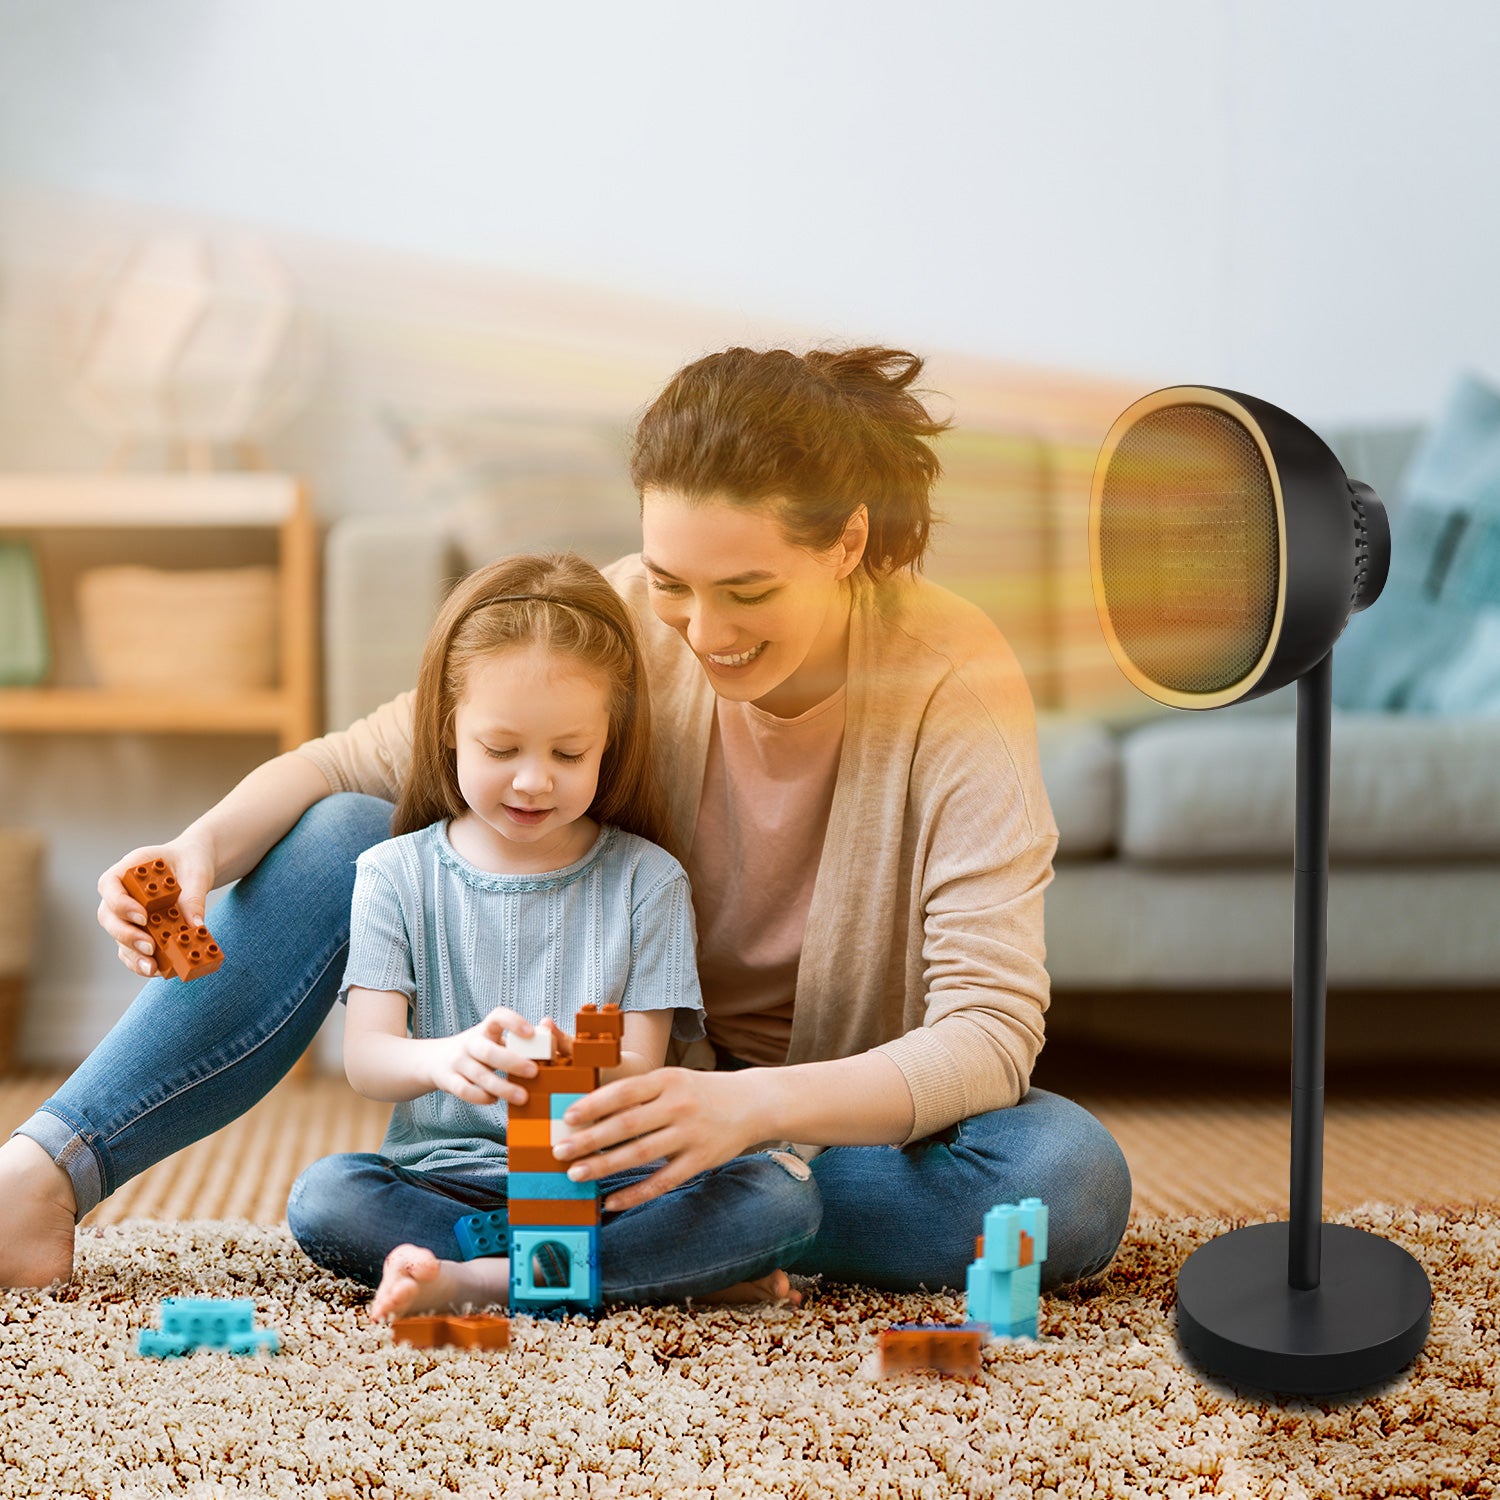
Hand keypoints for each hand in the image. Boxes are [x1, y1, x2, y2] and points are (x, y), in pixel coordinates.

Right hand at [97, 837, 216, 978]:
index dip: (120, 904)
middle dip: (127, 935)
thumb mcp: (196, 874)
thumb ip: (194, 898)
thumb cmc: (189, 864)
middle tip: (149, 947)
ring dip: (133, 955)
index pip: (109, 885)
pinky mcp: (137, 932)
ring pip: (118, 938)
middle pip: (109, 917)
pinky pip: (131, 950)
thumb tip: (196, 927)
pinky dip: (141, 961)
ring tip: (153, 967)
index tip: (142, 917)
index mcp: (127, 870)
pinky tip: (159, 970)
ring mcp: (125, 915)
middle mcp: (120, 894)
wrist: (193, 868)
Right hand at [426, 1010, 562, 1106]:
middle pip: (489, 1051)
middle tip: (534, 1072)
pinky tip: (495, 1100)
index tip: (531, 1032)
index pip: (498, 1017)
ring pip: (479, 1075)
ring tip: (523, 1097)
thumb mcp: (494, 1040)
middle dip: (513, 1062)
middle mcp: (470, 1042)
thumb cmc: (479, 1050)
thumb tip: (551, 1042)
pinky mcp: (448, 1080)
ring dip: (502, 1087)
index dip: (514, 1022)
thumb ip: (518, 1043)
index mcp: (486, 1029)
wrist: (436, 1060)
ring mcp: (457, 1061)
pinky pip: (465, 1090)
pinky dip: (480, 1097)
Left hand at [550, 1066, 764, 1211]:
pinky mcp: (700, 1160)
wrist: (752, 1103)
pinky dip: (636, 1193)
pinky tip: (612, 1202)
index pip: (625, 1092)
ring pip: (640, 1154)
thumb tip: (591, 1110)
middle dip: (590, 1139)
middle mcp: (678, 1105)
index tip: (568, 1117)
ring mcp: (690, 1134)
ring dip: (604, 1166)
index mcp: (668, 1080)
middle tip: (560, 1150)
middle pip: (627, 1124)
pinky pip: (663, 1181)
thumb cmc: (699, 1091)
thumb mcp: (673, 1079)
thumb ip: (640, 1092)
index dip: (595, 1104)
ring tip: (575, 1174)